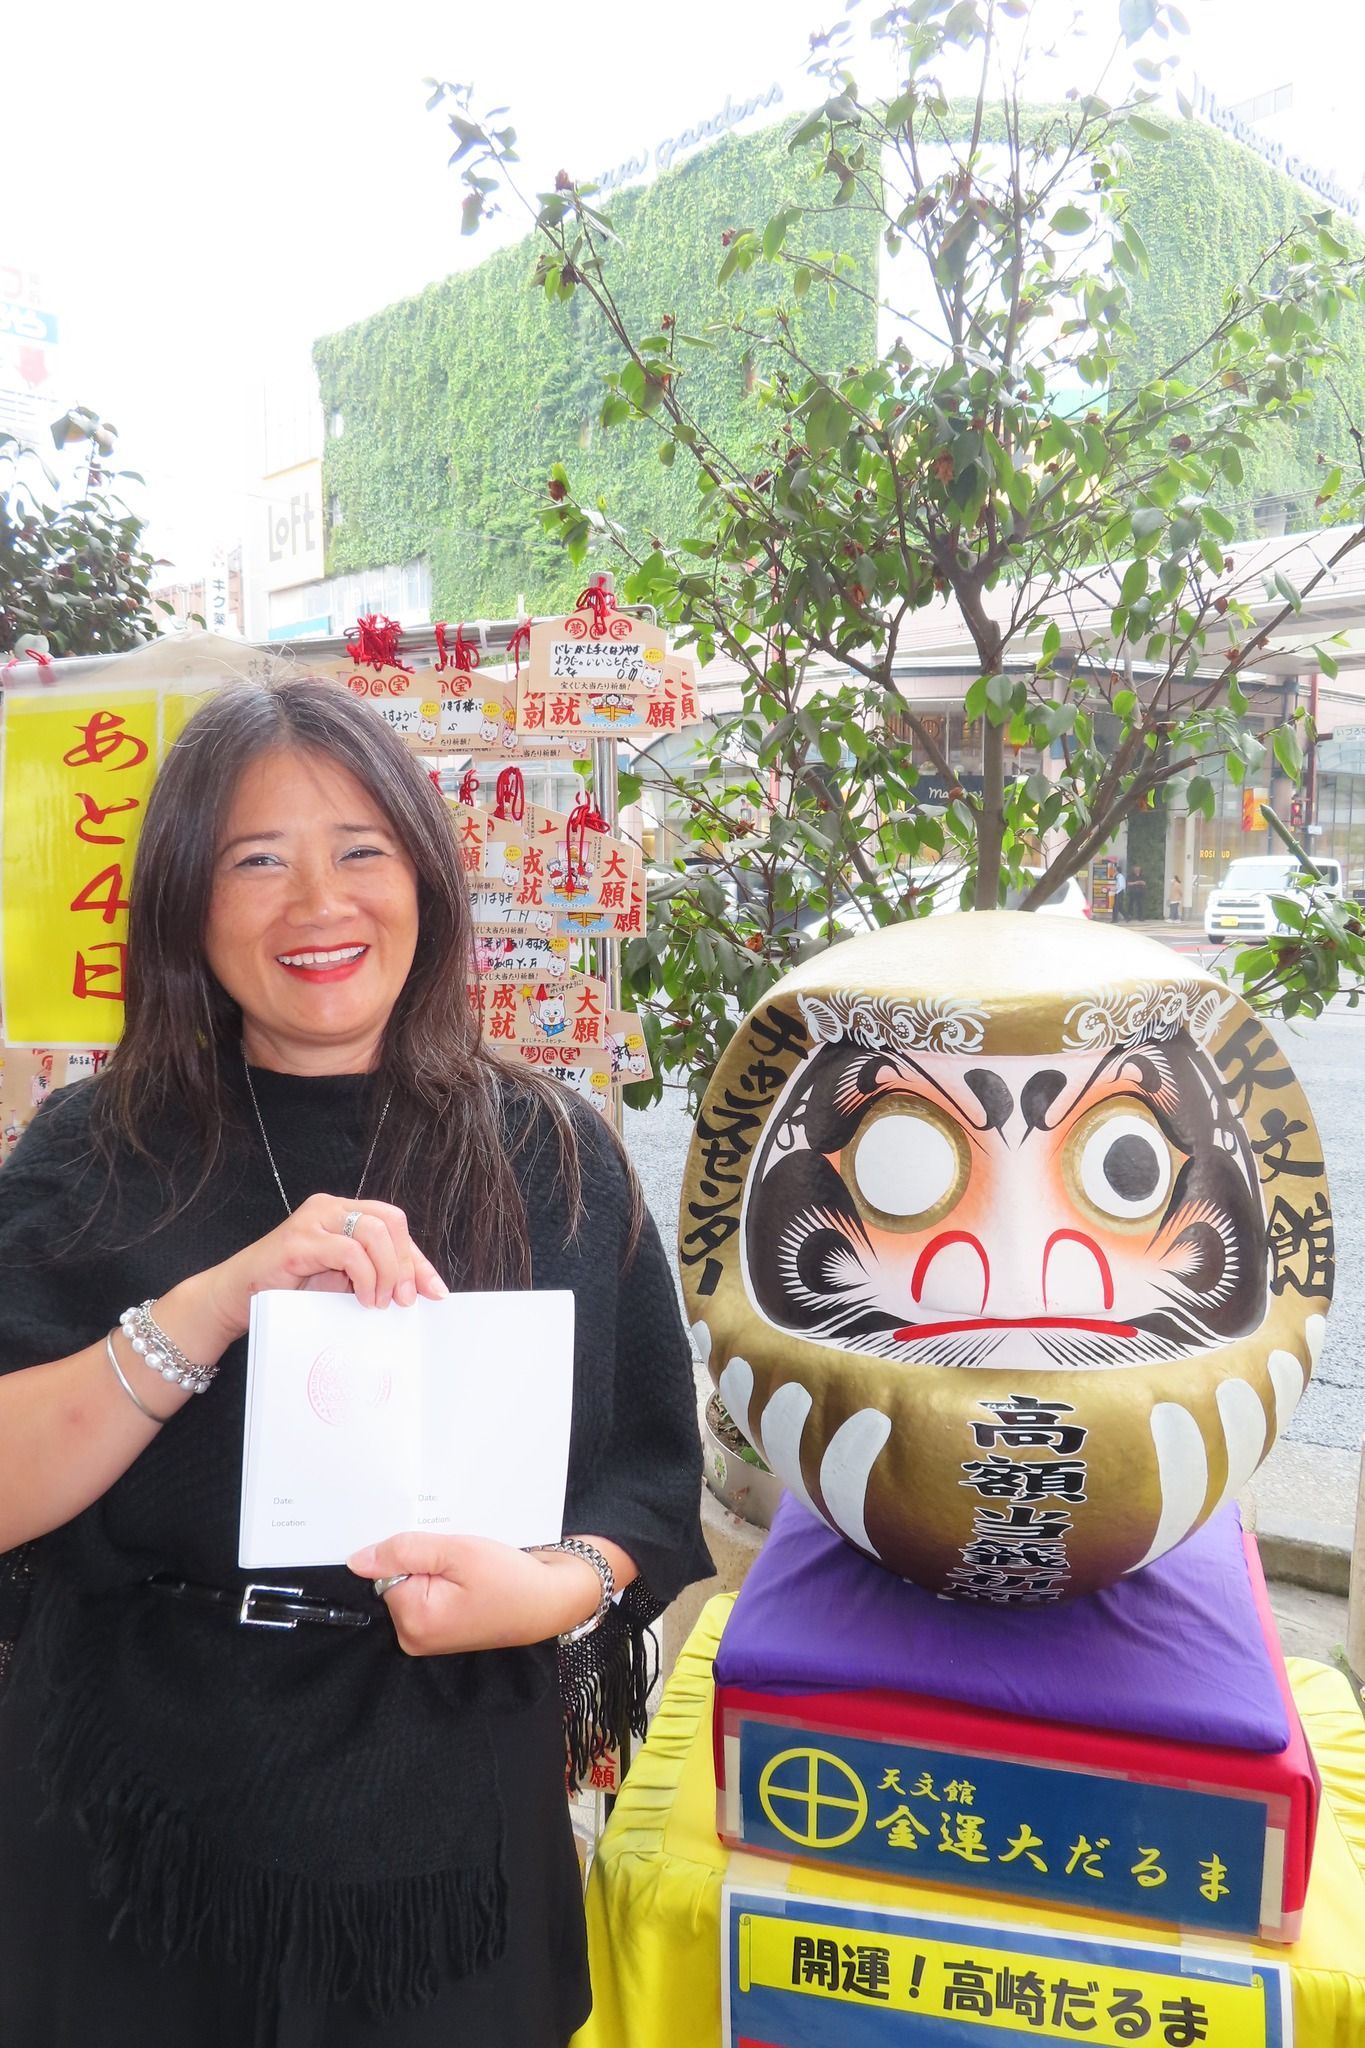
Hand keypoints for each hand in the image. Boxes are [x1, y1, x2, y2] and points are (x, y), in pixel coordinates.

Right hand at [193, 1196, 447, 1348]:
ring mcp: (314, 1219)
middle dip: (405, 1264)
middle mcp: (330, 1207)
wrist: (238, 1297)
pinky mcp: (299, 1240)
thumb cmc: (289, 1289)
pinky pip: (349, 1251)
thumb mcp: (342, 1281)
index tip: (437, 1292)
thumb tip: (414, 1293)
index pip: (395, 1225)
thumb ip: (372, 1276)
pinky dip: (364, 1277)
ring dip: (386, 1272)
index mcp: (344, 1212)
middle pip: (391, 1221)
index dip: (418, 1260)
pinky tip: (361, 1298)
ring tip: (379, 1302)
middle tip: (403, 1300)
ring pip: (374, 1232)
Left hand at [346, 1532, 602, 1655]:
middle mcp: (414, 1637)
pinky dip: (445, 1580)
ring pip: (414, 1584)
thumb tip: (356, 1560)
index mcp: (413, 1621)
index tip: (444, 1549)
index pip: (385, 1571)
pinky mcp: (443, 1630)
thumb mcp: (457, 1553)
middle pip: (396, 1579)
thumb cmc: (511, 1579)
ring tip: (469, 1567)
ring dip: (436, 1568)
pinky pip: (430, 1594)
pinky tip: (471, 1576)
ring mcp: (428, 1637)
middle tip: (460, 1557)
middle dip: (423, 1560)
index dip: (412, 1552)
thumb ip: (404, 1552)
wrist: (553, 1600)